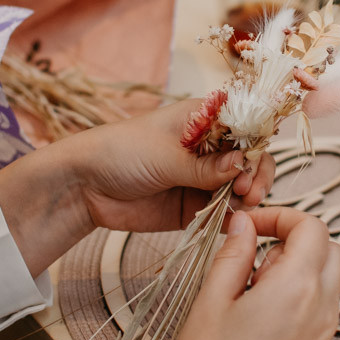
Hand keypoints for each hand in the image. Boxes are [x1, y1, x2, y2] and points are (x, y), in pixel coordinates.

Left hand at [0, 99, 274, 275]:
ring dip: (247, 196)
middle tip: (248, 192)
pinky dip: (232, 216)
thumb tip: (243, 164)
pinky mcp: (195, 205)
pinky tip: (231, 221)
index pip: (246, 125)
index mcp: (204, 119)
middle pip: (250, 157)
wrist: (84, 187)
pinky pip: (224, 210)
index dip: (256, 144)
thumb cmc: (120, 152)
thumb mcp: (164, 154)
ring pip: (242, 186)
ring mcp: (203, 176)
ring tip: (239, 206)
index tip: (251, 164)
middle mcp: (209, 146)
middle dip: (255, 174)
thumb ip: (205, 165)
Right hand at [170, 207, 339, 339]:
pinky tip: (265, 311)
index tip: (253, 224)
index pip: (311, 226)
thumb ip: (233, 254)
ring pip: (330, 276)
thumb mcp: (212, 300)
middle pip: (330, 247)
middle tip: (257, 252)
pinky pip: (324, 304)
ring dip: (301, 266)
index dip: (281, 216)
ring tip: (256, 287)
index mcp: (296, 288)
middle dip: (296, 238)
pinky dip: (303, 292)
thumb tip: (244, 223)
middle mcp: (321, 308)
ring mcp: (325, 331)